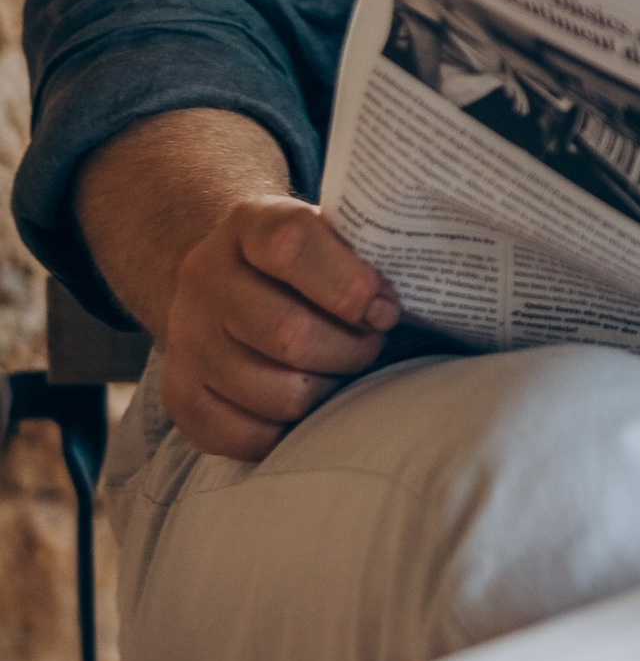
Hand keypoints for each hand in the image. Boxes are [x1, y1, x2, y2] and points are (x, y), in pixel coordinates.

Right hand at [74, 109, 400, 464]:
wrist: (227, 281)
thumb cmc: (308, 264)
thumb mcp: (332, 235)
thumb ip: (368, 253)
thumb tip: (436, 287)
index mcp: (249, 224)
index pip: (293, 245)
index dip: (351, 285)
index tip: (386, 308)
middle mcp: (204, 277)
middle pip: (290, 335)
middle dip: (351, 351)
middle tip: (372, 345)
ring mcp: (187, 339)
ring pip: (277, 394)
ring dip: (328, 393)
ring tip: (341, 372)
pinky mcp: (180, 395)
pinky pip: (247, 436)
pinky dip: (289, 432)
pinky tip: (306, 404)